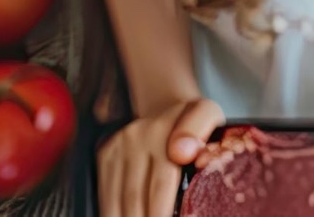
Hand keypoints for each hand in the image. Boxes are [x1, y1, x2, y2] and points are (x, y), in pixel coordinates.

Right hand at [98, 98, 224, 216]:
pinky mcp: (105, 155)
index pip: (160, 185)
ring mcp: (117, 147)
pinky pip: (106, 196)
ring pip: (118, 202)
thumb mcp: (208, 116)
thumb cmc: (195, 125)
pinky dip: (114, 214)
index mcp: (163, 130)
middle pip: (136, 199)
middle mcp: (135, 137)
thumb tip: (181, 153)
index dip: (163, 213)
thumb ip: (200, 129)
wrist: (167, 108)